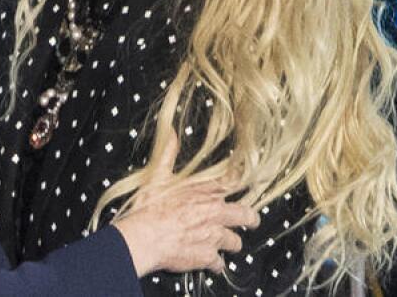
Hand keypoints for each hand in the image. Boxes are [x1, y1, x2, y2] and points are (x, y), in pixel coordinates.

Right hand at [111, 140, 259, 275]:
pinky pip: (219, 263)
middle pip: (247, 216)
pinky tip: (210, 262)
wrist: (144, 237)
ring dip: (230, 243)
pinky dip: (214, 263)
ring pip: (235, 242)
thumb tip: (171, 133)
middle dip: (250, 219)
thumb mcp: (157, 176)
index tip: (251, 182)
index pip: (237, 182)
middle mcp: (215, 213)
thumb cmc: (150, 208)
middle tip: (249, 220)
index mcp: (206, 190)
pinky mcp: (207, 257)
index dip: (245, 182)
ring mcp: (214, 236)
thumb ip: (168, 154)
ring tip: (226, 244)